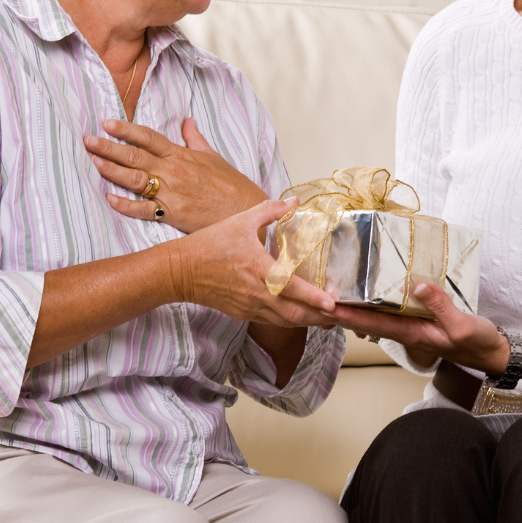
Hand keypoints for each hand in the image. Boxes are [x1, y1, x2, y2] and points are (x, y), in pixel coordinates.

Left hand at [85, 117, 267, 233]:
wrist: (246, 210)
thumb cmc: (231, 184)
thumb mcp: (213, 156)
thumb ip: (195, 139)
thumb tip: (187, 120)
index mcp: (182, 155)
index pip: (149, 137)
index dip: (126, 129)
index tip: (106, 123)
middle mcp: (173, 171)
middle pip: (135, 156)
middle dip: (109, 147)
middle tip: (87, 139)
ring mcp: (172, 193)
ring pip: (135, 179)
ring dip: (112, 170)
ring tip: (93, 161)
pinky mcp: (173, 214)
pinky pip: (144, 209)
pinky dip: (126, 205)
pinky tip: (109, 198)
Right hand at [178, 196, 337, 327]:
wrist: (180, 270)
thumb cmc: (210, 244)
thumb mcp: (242, 221)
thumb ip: (271, 210)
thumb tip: (295, 200)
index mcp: (258, 269)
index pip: (291, 287)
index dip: (314, 297)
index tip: (332, 303)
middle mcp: (256, 293)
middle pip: (295, 314)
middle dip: (319, 318)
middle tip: (341, 315)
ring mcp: (249, 307)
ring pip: (285, 321)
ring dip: (308, 322)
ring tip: (329, 319)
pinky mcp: (243, 314)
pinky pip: (272, 321)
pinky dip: (291, 321)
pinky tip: (302, 316)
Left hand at [328, 283, 510, 374]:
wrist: (490, 352)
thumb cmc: (476, 341)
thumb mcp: (461, 324)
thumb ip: (440, 305)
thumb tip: (417, 285)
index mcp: (412, 333)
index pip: (373, 323)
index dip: (349, 314)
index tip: (327, 305)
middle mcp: (406, 330)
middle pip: (367, 320)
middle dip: (343, 310)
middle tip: (319, 295)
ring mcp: (412, 326)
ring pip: (376, 317)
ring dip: (355, 307)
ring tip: (334, 292)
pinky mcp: (419, 321)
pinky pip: (391, 312)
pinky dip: (375, 304)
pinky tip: (369, 294)